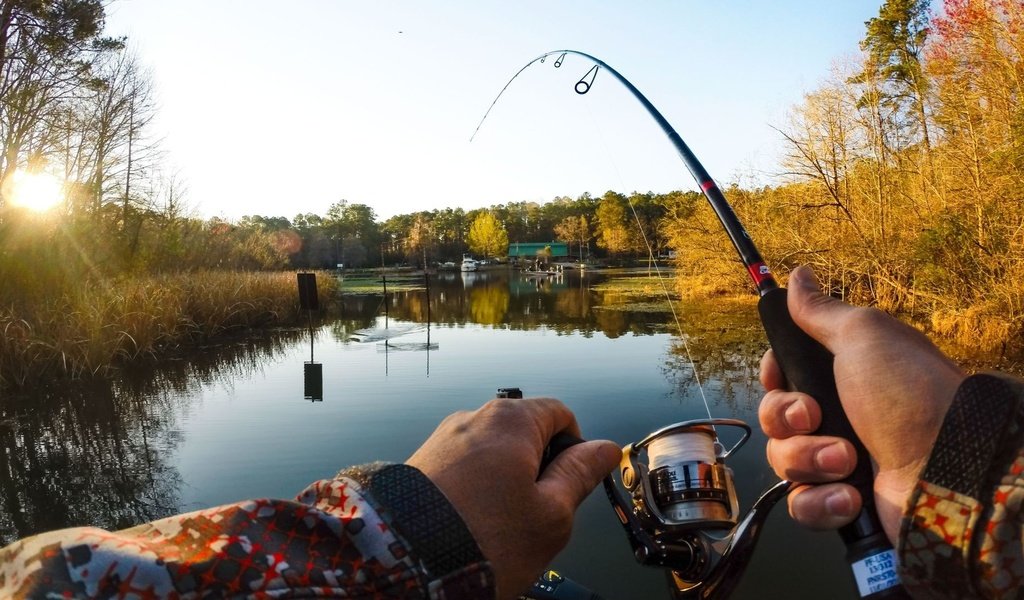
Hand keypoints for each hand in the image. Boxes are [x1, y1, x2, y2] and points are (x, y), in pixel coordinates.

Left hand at [407, 397, 620, 598]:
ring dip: (506, 481)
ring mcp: (443, 439)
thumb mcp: (551, 514)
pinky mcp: (421, 462)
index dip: (575, 447)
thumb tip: (605, 448)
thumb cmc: (487, 540)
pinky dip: (476, 490)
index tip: (571, 485)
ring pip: (494, 452)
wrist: (405, 564)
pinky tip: (471, 523)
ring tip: (498, 526)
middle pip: (525, 432)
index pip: (560, 413)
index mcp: (511, 419)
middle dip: (538, 468)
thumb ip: (580, 474)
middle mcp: (473, 417)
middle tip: (535, 515)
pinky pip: (464, 467)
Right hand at [758, 266, 964, 543]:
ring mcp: (838, 463)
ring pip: (783, 461)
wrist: (950, 470)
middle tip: (815, 417)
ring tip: (848, 461)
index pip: (780, 375)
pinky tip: (849, 496)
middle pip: (774, 417)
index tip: (780, 376)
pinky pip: (802, 504)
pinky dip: (820, 502)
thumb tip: (797, 274)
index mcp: (841, 376)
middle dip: (787, 418)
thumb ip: (821, 311)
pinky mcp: (841, 504)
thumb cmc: (909, 394)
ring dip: (808, 460)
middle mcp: (838, 417)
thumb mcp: (864, 336)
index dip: (773, 377)